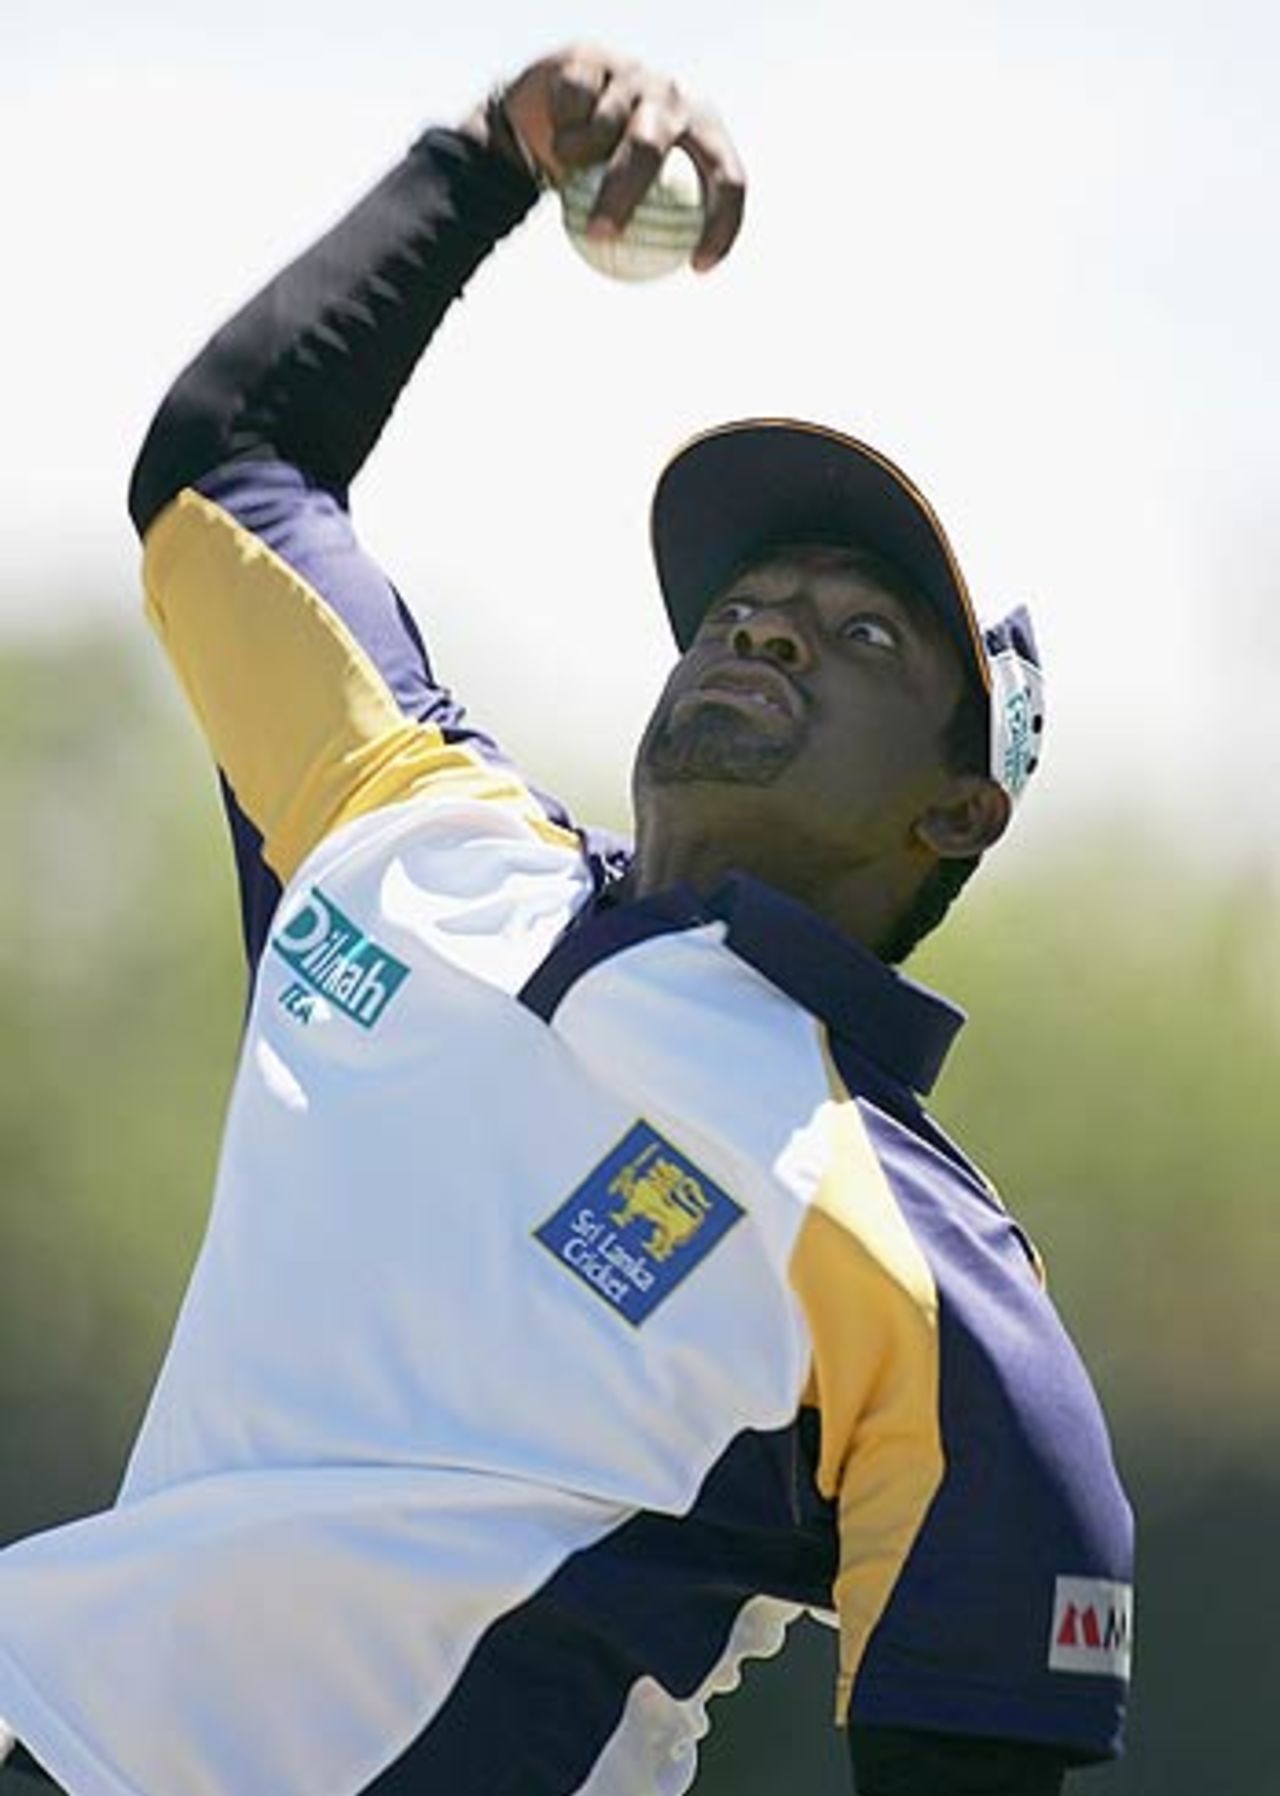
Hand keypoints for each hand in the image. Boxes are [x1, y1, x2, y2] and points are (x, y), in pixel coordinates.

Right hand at [470, 45, 745, 271]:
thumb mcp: (637, 212)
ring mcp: (632, 74)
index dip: (722, 223)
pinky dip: (560, 130)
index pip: (727, 178)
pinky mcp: (591, 60)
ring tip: (569, 169)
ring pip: (599, 125)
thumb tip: (669, 292)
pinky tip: (557, 137)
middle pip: (651, 146)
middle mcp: (673, 97)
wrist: (553, 121)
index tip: (697, 267)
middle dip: (621, 193)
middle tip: (600, 234)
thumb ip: (656, 241)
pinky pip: (570, 106)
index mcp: (703, 132)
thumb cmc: (602, 181)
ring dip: (575, 158)